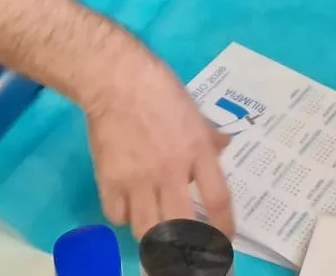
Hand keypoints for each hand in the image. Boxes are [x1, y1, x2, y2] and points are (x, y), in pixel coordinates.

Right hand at [81, 43, 237, 237]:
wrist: (117, 80)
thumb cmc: (160, 90)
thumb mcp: (195, 111)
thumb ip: (210, 135)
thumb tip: (226, 145)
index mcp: (197, 152)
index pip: (218, 201)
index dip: (223, 229)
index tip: (223, 243)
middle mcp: (170, 171)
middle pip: (180, 230)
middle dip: (185, 250)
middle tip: (185, 254)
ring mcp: (138, 179)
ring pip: (146, 231)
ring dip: (154, 237)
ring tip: (157, 233)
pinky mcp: (109, 180)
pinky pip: (117, 216)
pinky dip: (123, 217)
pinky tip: (127, 207)